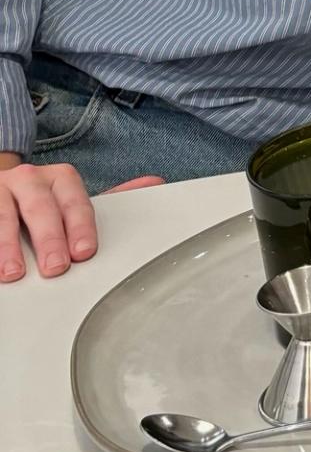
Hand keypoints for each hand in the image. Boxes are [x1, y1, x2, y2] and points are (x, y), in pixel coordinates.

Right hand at [0, 158, 163, 281]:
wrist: (0, 188)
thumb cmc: (40, 201)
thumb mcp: (70, 200)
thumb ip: (108, 198)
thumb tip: (155, 183)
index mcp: (58, 178)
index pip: (74, 202)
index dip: (80, 227)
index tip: (84, 252)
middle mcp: (28, 179)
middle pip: (40, 208)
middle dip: (49, 239)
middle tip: (56, 267)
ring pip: (3, 216)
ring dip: (8, 246)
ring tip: (14, 272)